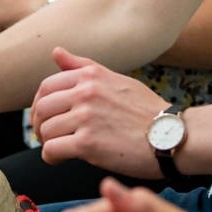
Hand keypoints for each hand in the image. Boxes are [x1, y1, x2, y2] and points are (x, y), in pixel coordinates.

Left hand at [30, 48, 169, 177]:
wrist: (172, 137)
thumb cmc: (147, 112)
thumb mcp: (116, 80)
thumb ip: (83, 67)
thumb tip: (56, 51)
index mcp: (91, 76)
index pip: (46, 87)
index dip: (39, 105)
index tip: (45, 118)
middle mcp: (86, 92)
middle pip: (42, 109)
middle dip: (39, 125)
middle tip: (48, 137)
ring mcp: (86, 117)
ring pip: (45, 130)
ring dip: (47, 143)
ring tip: (59, 149)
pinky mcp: (88, 143)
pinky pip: (52, 150)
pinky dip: (50, 157)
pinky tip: (60, 159)